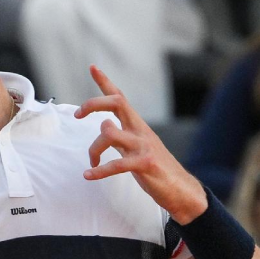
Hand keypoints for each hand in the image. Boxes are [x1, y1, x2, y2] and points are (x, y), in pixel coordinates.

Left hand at [74, 66, 206, 223]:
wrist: (181, 191)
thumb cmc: (156, 170)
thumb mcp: (136, 148)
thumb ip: (121, 135)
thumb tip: (105, 124)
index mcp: (137, 126)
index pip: (120, 98)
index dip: (105, 82)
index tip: (93, 67)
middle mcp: (140, 131)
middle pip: (116, 103)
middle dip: (93, 104)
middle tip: (78, 115)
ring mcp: (144, 146)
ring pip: (110, 133)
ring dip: (94, 149)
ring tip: (92, 163)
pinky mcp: (145, 164)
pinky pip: (116, 164)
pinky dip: (99, 170)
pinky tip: (89, 175)